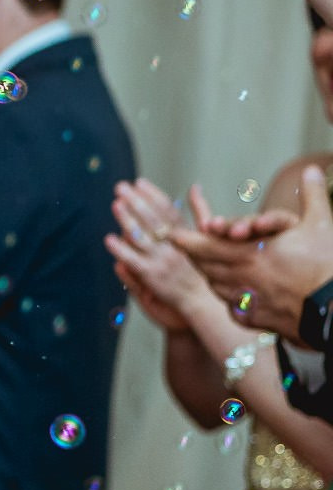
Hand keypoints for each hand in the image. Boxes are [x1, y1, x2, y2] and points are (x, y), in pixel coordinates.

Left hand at [104, 180, 206, 330]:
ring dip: (127, 219)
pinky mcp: (153, 277)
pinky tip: (109, 238)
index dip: (154, 195)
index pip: (169, 210)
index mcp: (188, 237)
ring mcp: (164, 261)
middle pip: (154, 219)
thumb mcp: (202, 243)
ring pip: (143, 236)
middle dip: (137, 201)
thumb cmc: (198, 274)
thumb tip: (193, 189)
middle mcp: (176, 247)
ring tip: (115, 204)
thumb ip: (193, 218)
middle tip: (121, 186)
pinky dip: (121, 249)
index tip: (140, 182)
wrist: (201, 306)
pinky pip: (134, 260)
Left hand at [174, 165, 332, 341]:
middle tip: (186, 247)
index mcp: (249, 255)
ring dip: (211, 274)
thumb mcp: (321, 226)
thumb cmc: (329, 268)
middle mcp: (241, 279)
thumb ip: (312, 195)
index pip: (205, 246)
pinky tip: (233, 291)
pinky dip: (229, 296)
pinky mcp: (253, 320)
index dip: (186, 240)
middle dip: (195, 254)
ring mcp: (245, 301)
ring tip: (209, 266)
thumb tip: (311, 170)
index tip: (172, 234)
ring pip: (215, 286)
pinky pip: (231, 307)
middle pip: (205, 266)